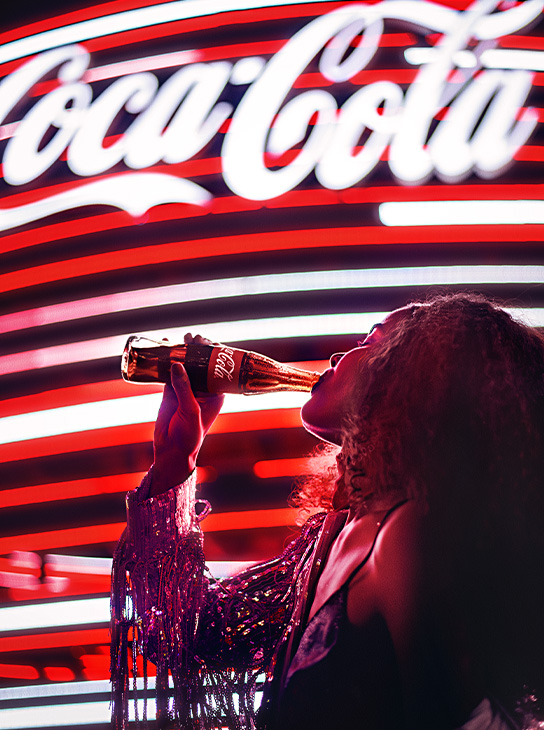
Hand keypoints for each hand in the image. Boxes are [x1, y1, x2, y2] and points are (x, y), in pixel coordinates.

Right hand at [151, 334, 223, 495]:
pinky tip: (164, 346)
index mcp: (216, 393)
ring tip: (181, 338)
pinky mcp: (170, 391)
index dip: (214, 353)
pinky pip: (169, 372)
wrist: (172, 451)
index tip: (207, 341)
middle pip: (202, 363)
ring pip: (186, 365)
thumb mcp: (190, 411)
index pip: (219, 368)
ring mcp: (186, 389)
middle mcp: (203, 389)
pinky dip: (167, 360)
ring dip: (183, 351)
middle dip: (198, 348)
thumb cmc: (190, 436)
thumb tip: (177, 365)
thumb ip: (184, 388)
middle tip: (193, 337)